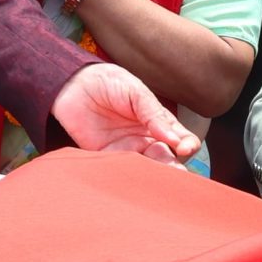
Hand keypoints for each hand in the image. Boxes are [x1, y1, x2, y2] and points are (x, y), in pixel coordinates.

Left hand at [49, 61, 196, 162]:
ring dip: (155, 176)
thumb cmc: (109, 83)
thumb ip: (153, 113)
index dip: (188, 145)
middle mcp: (146, 139)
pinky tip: (135, 176)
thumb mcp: (135, 91)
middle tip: (178, 173)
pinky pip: (121, 170)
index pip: (181, 139)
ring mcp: (127, 149)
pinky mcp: (107, 157)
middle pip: (167, 159)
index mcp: (158, 122)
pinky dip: (130, 176)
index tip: (185, 147)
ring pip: (147, 169)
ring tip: (160, 179)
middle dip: (175, 168)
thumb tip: (174, 138)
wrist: (74, 84)